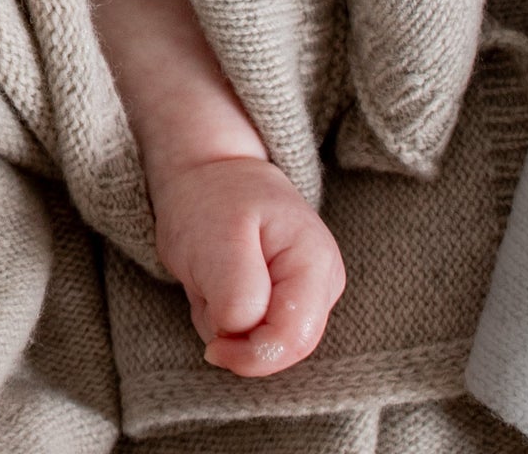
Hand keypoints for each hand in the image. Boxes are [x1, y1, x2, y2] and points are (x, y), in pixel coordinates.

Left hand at [151, 154, 345, 375]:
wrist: (208, 172)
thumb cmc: (211, 200)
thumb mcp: (214, 240)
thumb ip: (236, 296)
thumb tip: (242, 336)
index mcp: (314, 263)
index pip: (294, 338)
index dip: (252, 355)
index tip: (212, 348)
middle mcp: (322, 283)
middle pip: (283, 347)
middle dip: (236, 332)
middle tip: (205, 286)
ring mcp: (305, 293)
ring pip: (262, 342)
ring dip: (224, 320)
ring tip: (210, 274)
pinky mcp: (283, 300)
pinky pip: (251, 332)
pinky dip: (224, 315)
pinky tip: (216, 281)